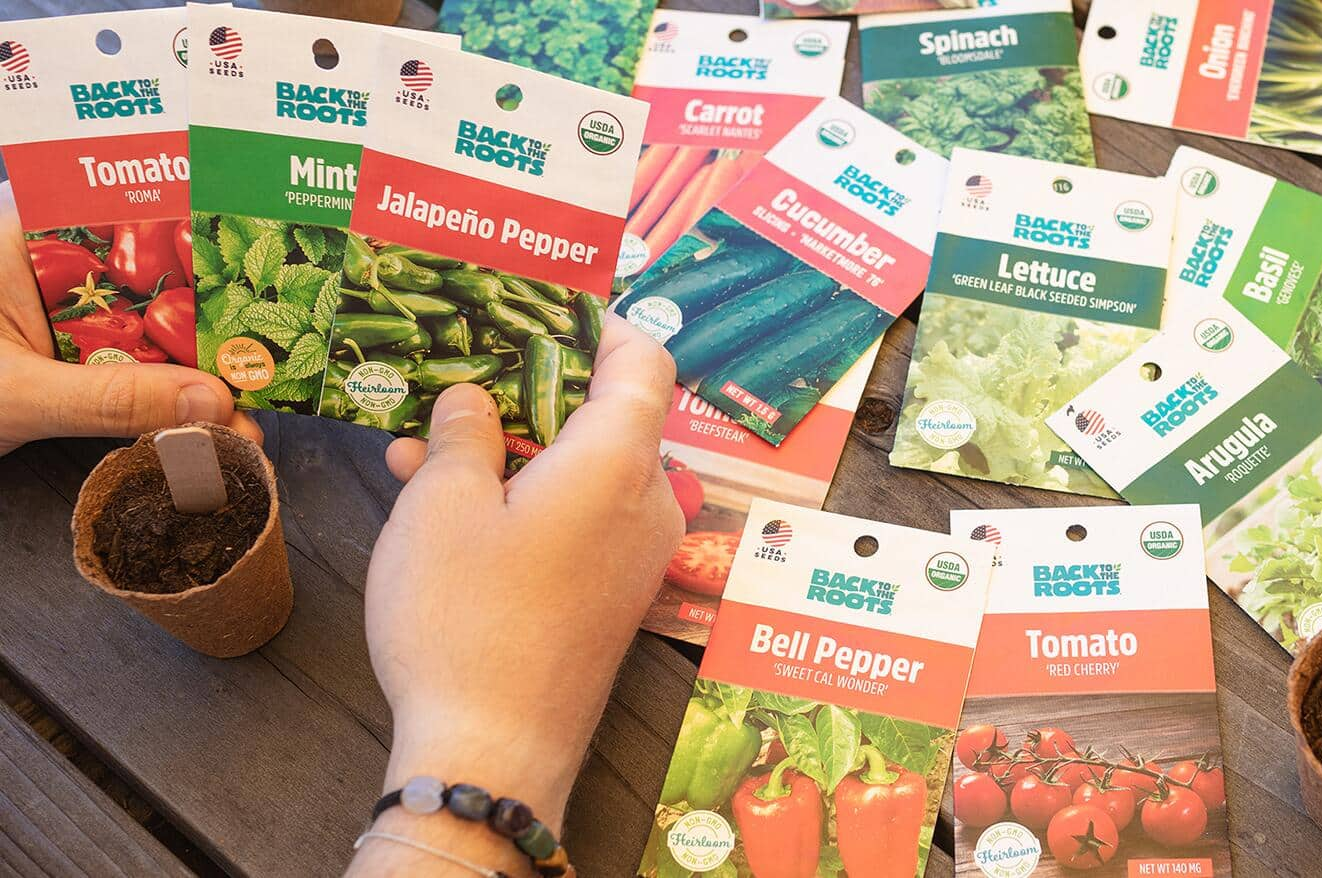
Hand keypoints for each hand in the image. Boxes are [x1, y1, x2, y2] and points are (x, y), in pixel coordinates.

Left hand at [0, 181, 258, 455]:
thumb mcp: (13, 394)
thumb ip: (110, 399)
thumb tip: (213, 405)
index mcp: (30, 241)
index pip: (136, 222)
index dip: (205, 250)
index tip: (264, 281)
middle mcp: (54, 272)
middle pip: (158, 287)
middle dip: (214, 333)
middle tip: (273, 372)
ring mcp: (65, 324)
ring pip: (153, 339)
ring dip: (198, 382)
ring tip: (248, 421)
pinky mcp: (70, 369)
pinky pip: (134, 378)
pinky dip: (167, 408)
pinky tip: (206, 433)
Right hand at [351, 316, 683, 875]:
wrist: (493, 752)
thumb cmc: (466, 619)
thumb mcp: (441, 506)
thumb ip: (464, 433)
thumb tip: (474, 399)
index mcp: (618, 461)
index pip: (644, 361)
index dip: (601, 325)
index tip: (547, 309)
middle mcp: (646, 502)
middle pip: (606, 416)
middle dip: (528, 394)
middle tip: (459, 381)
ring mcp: (635, 553)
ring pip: (580, 472)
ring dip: (512, 452)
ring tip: (423, 448)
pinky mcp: (614, 594)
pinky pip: (580, 520)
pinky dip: (528, 500)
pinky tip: (449, 504)